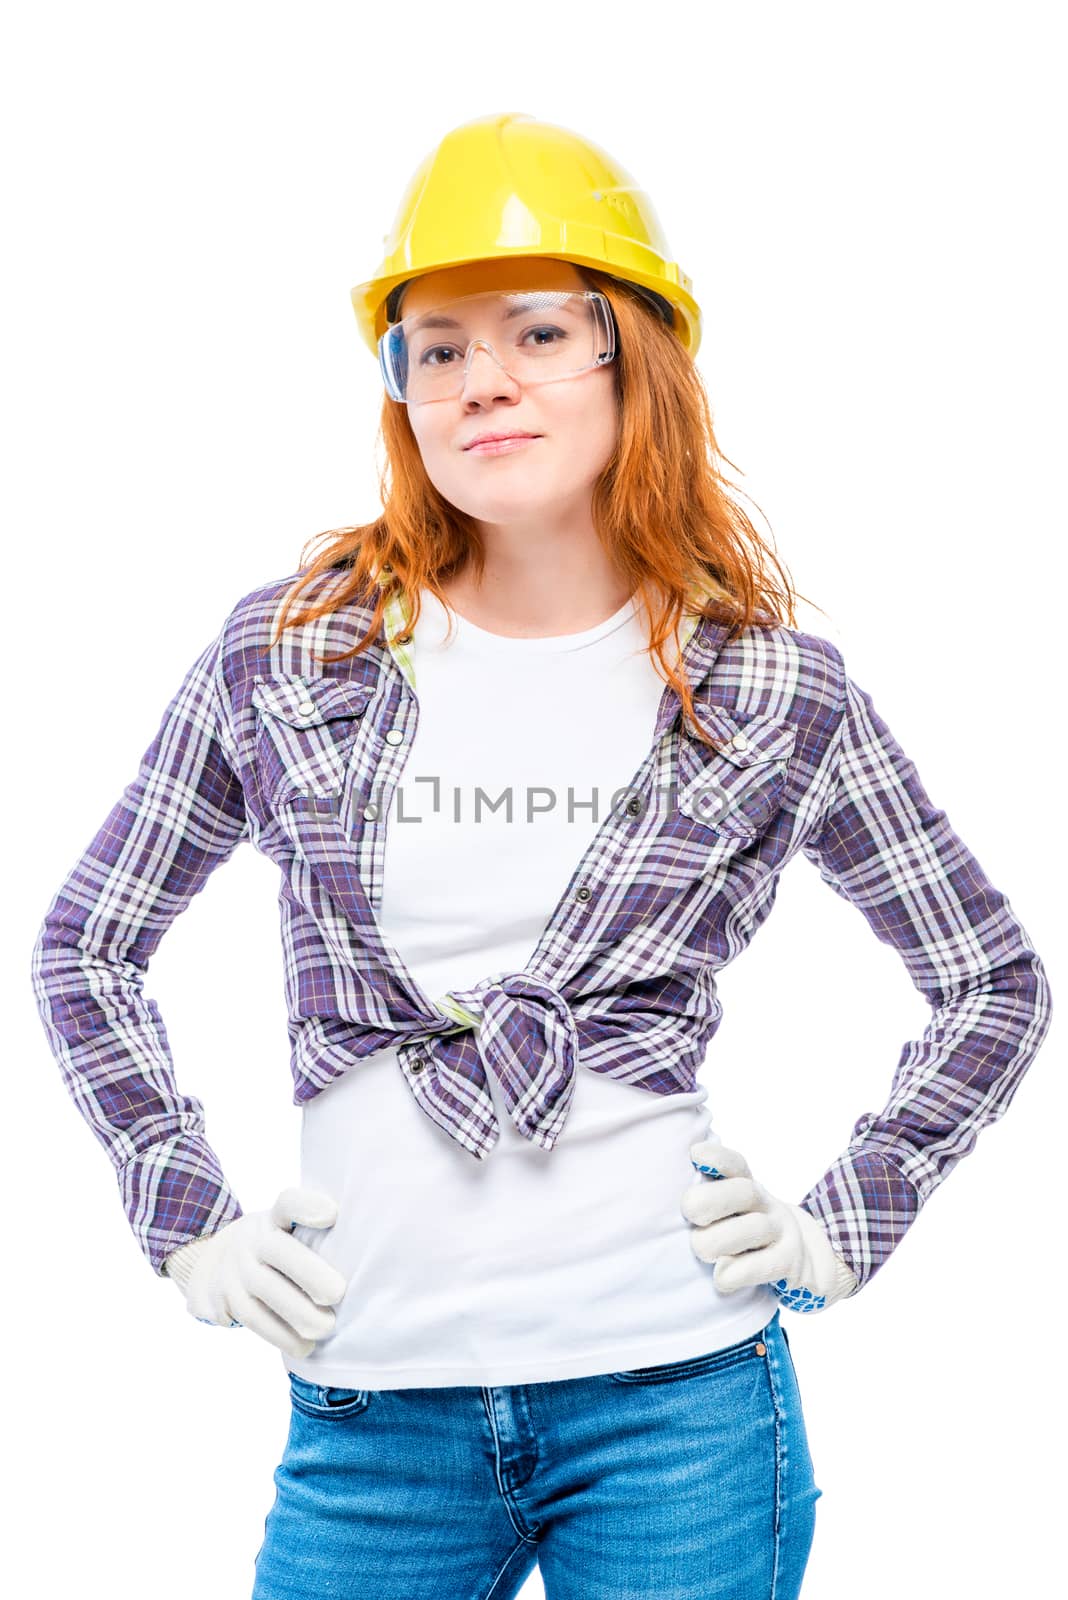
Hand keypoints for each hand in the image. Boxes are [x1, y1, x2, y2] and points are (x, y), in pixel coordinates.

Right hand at [163, 1186, 348, 1357]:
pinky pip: (254, 1319)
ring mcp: (236, 1269)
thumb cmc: (274, 1249)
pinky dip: (282, 1336)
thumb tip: (370, 1251)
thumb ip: (316, 1237)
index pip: (287, 1203)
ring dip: (299, 1313)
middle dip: (310, 1274)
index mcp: (273, 1218)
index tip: (333, 1214)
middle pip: (279, 1251)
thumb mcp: (285, 1231)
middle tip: (338, 1294)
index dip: (307, 1206)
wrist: (213, 1264)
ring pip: (266, 1290)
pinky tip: (305, 1347)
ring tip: (326, 1328)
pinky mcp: (227, 1299)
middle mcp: (253, 1239)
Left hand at [681, 1133, 857, 1312]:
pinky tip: (721, 1278)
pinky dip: (740, 1272)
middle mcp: (766, 1205)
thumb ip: (704, 1203)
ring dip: (721, 1238)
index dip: (717, 1157)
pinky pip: (767, 1264)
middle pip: (745, 1192)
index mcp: (746, 1187)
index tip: (695, 1155)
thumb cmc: (745, 1234)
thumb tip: (670, 1196)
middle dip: (712, 1199)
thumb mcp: (731, 1211)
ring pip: (755, 1227)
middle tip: (688, 1211)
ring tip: (700, 1250)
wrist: (799, 1261)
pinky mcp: (789, 1263)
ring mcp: (781, 1232)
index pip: (736, 1164)